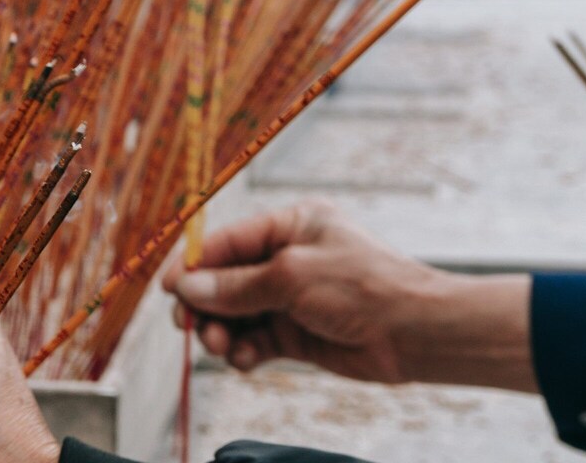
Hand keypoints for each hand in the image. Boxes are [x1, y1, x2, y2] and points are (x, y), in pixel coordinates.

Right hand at [162, 200, 536, 391]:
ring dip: (221, 331)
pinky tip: (244, 359)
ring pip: (235, 314)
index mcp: (291, 225)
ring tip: (221, 346)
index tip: (169, 289)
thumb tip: (188, 289)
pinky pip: (254, 339)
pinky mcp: (295, 332)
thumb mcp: (292, 277)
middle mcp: (287, 258)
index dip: (194, 265)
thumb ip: (236, 285)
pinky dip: (243, 351)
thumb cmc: (364, 288)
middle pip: (225, 280)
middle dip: (205, 304)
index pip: (227, 241)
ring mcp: (290, 297)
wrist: (415, 333)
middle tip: (190, 326)